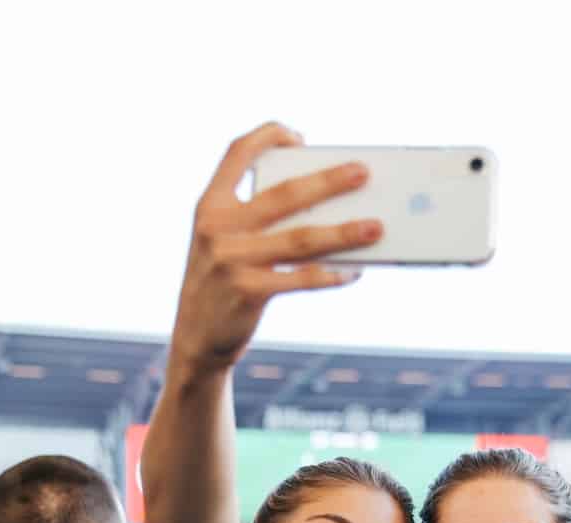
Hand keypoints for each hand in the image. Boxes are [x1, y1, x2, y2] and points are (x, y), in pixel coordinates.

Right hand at [168, 122, 380, 376]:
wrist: (195, 336)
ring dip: (344, 231)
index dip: (269, 136)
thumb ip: (257, 218)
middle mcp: (217, 227)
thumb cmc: (222, 280)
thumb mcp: (223, 240)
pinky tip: (353, 271)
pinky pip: (302, 277)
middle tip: (362, 172)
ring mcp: (231, 260)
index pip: (237, 152)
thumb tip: (326, 204)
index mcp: (210, 204)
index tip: (300, 138)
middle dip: (328, 181)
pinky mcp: (248, 291)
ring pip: (301, 238)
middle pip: (284, 193)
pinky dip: (331, 273)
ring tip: (375, 227)